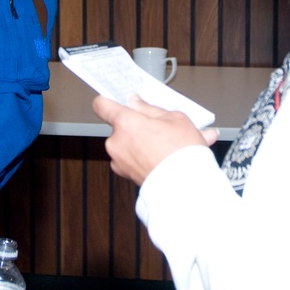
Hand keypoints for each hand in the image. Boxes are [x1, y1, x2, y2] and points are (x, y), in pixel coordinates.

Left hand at [92, 95, 217, 185]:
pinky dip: (145, 158)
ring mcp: (119, 161)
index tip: (115, 100)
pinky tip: (165, 158)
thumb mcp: (174, 118)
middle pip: (121, 126)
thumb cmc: (182, 153)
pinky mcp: (126, 175)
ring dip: (144, 144)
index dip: (108, 101)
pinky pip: (133, 160)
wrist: (187, 188)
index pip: (102, 105)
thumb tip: (136, 102)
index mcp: (125, 123)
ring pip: (128, 144)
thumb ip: (150, 108)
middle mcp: (116, 142)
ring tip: (169, 146)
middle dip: (138, 127)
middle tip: (159, 128)